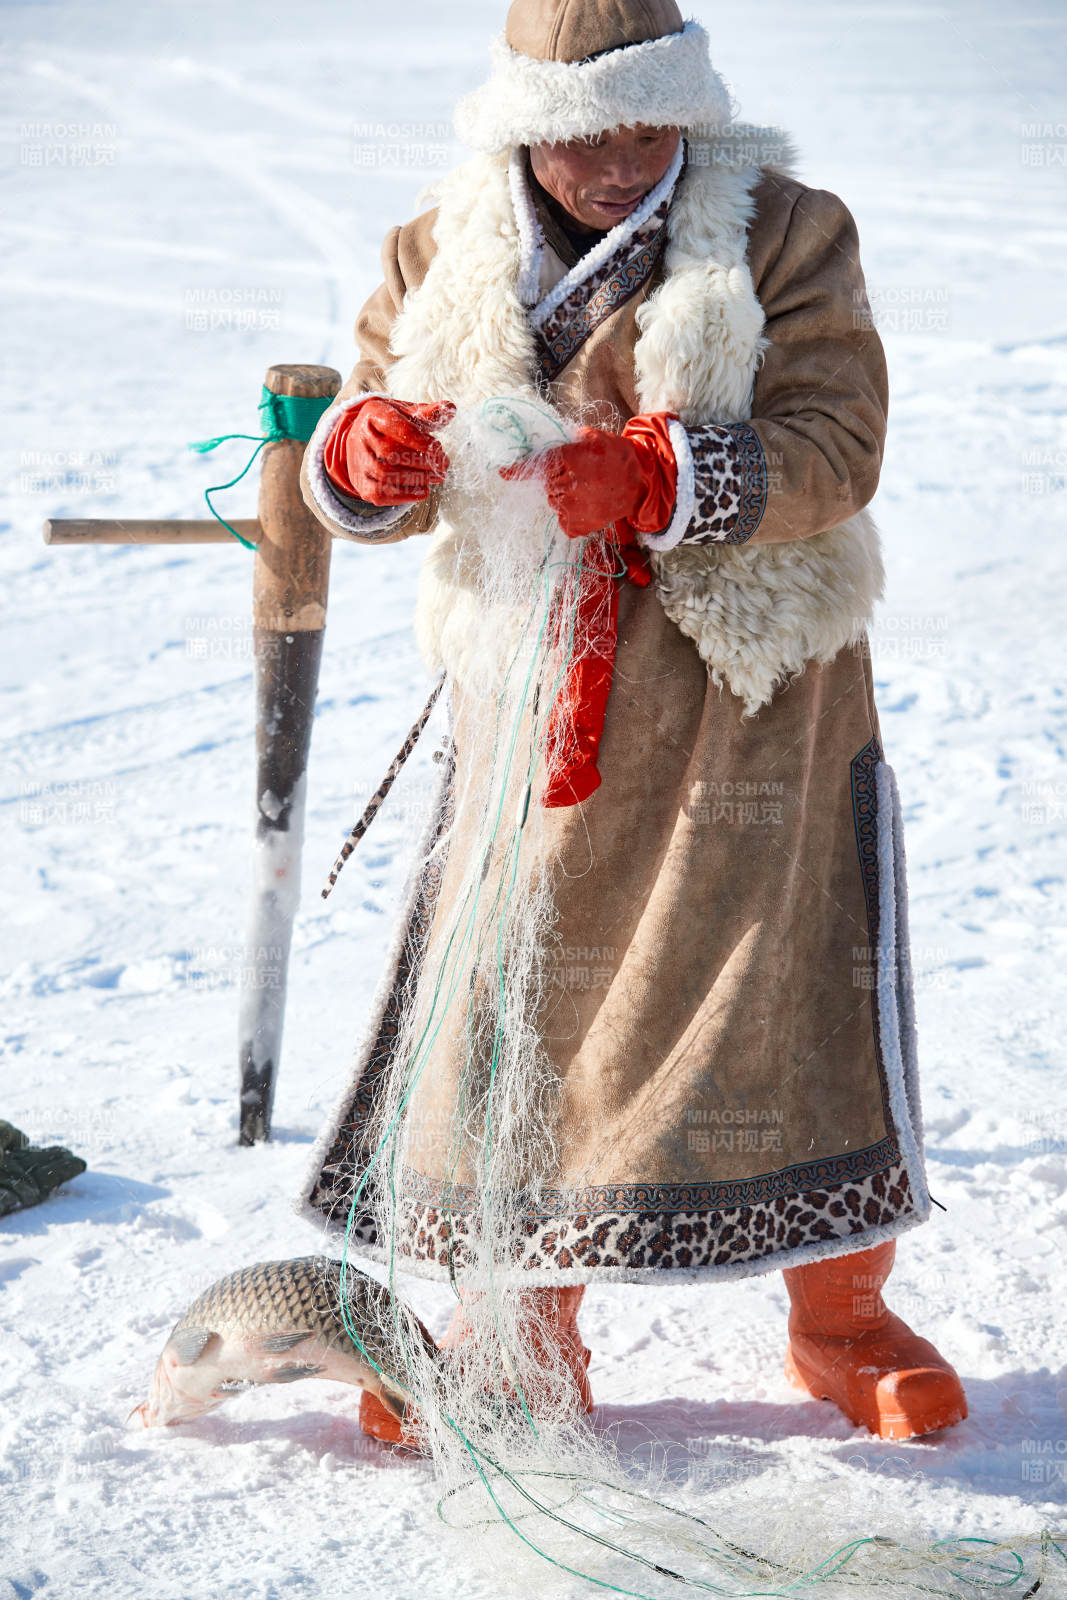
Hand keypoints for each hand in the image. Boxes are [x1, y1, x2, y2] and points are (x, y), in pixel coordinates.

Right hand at [338, 397, 455, 505]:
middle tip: (444, 464)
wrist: (364, 439)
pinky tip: (424, 490)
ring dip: (417, 479)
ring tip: (437, 476)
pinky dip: (404, 495)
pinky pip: (379, 493)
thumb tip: (451, 408)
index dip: (420, 441)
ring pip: (385, 475)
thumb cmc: (392, 424)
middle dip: (421, 461)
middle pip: (390, 454)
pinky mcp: (359, 482)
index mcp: (373, 414)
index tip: (439, 448)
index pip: (397, 427)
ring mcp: (357, 461)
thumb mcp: (407, 414)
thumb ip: (428, 413)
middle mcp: (359, 436)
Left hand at [498, 419, 675, 539]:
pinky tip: (588, 505)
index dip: (517, 469)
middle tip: (579, 475)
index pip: (536, 464)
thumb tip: (544, 442)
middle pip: (546, 483)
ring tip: (587, 490)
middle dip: (557, 479)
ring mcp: (573, 506)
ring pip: (553, 501)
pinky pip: (563, 520)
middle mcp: (568, 483)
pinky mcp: (579, 525)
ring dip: (564, 496)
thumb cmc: (615, 456)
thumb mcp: (592, 437)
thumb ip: (566, 440)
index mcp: (570, 458)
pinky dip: (571, 515)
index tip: (502, 472)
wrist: (641, 482)